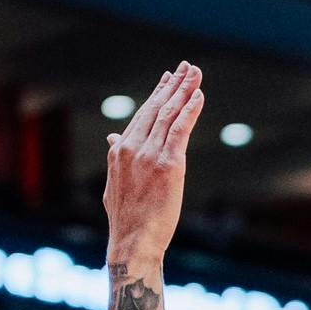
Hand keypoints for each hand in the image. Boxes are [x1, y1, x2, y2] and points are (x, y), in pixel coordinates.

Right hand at [104, 63, 204, 263]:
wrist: (132, 242)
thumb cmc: (126, 221)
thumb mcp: (114, 185)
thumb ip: (115, 159)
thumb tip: (112, 138)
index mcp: (119, 151)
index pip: (141, 115)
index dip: (157, 95)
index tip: (168, 80)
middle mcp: (132, 147)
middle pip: (156, 108)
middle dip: (172, 85)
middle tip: (186, 67)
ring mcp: (149, 155)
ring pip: (169, 114)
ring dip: (184, 91)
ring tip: (195, 73)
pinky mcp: (168, 165)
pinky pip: (180, 130)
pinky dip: (190, 110)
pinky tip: (199, 96)